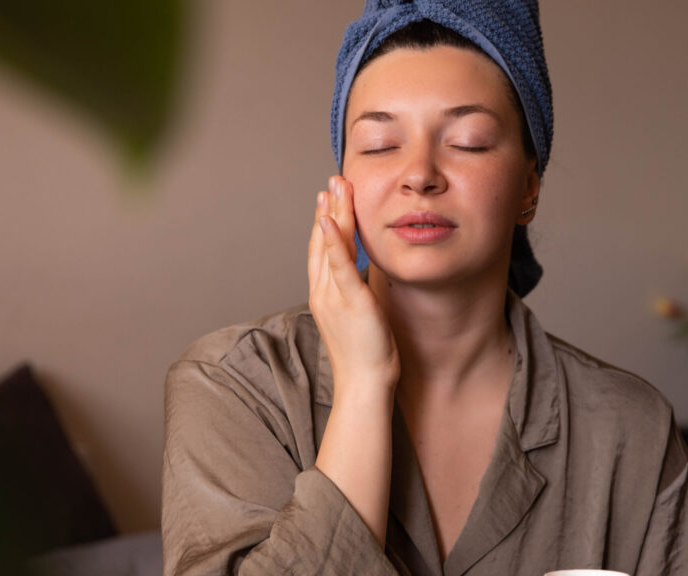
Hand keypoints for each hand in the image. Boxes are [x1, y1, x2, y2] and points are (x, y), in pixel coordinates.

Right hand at [307, 176, 399, 397]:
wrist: (363, 386)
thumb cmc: (366, 356)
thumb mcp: (359, 318)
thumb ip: (356, 295)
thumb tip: (362, 280)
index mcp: (325, 296)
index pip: (321, 251)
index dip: (324, 223)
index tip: (328, 198)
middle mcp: (323, 292)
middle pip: (321, 242)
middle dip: (327, 209)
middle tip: (332, 181)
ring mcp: (333, 297)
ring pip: (328, 247)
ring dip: (331, 214)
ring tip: (334, 187)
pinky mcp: (350, 302)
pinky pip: (339, 267)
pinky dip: (333, 242)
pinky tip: (329, 219)